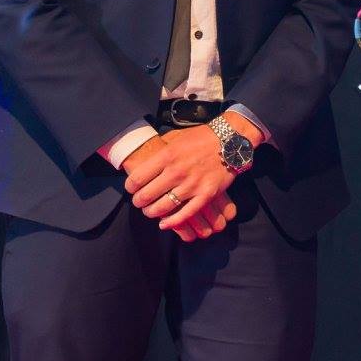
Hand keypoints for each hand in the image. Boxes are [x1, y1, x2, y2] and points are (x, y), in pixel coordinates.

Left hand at [123, 127, 237, 240]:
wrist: (230, 138)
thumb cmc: (201, 137)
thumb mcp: (176, 137)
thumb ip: (160, 151)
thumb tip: (143, 159)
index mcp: (167, 156)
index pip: (136, 179)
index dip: (130, 187)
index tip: (132, 189)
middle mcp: (177, 171)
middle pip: (146, 196)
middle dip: (139, 202)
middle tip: (140, 201)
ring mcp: (192, 184)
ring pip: (163, 207)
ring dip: (152, 212)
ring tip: (151, 211)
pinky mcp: (207, 194)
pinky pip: (186, 214)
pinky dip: (172, 222)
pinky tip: (164, 224)